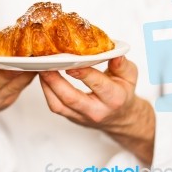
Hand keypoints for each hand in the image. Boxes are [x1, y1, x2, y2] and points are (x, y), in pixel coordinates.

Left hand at [39, 56, 154, 163]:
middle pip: (71, 98)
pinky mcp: (71, 117)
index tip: (70, 60)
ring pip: (58, 104)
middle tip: (46, 64)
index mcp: (114, 98)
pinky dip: (46, 91)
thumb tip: (115, 53)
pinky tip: (44, 76)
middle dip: (55, 80)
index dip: (82, 72)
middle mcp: (96, 111)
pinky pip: (55, 106)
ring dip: (46, 85)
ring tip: (41, 68)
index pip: (97, 83)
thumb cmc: (122, 94)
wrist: (120, 118)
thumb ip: (122, 65)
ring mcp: (81, 116)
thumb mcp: (130, 77)